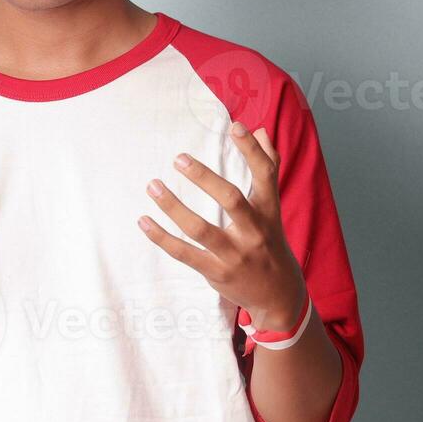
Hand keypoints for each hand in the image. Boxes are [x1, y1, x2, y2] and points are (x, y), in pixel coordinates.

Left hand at [137, 122, 306, 332]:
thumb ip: (268, 168)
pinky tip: (143, 221)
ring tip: (153, 185)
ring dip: (174, 206)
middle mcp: (254, 231)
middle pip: (232, 199)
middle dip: (205, 178)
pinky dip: (162, 238)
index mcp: (269, 211)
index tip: (235, 126)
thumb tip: (262, 130)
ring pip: (201, 228)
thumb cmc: (270, 242)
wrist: (279, 295)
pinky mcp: (216, 272)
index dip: (252, 150)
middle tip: (179, 158)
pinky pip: (184, 253)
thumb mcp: (273, 207)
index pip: (266, 174)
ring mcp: (235, 254)